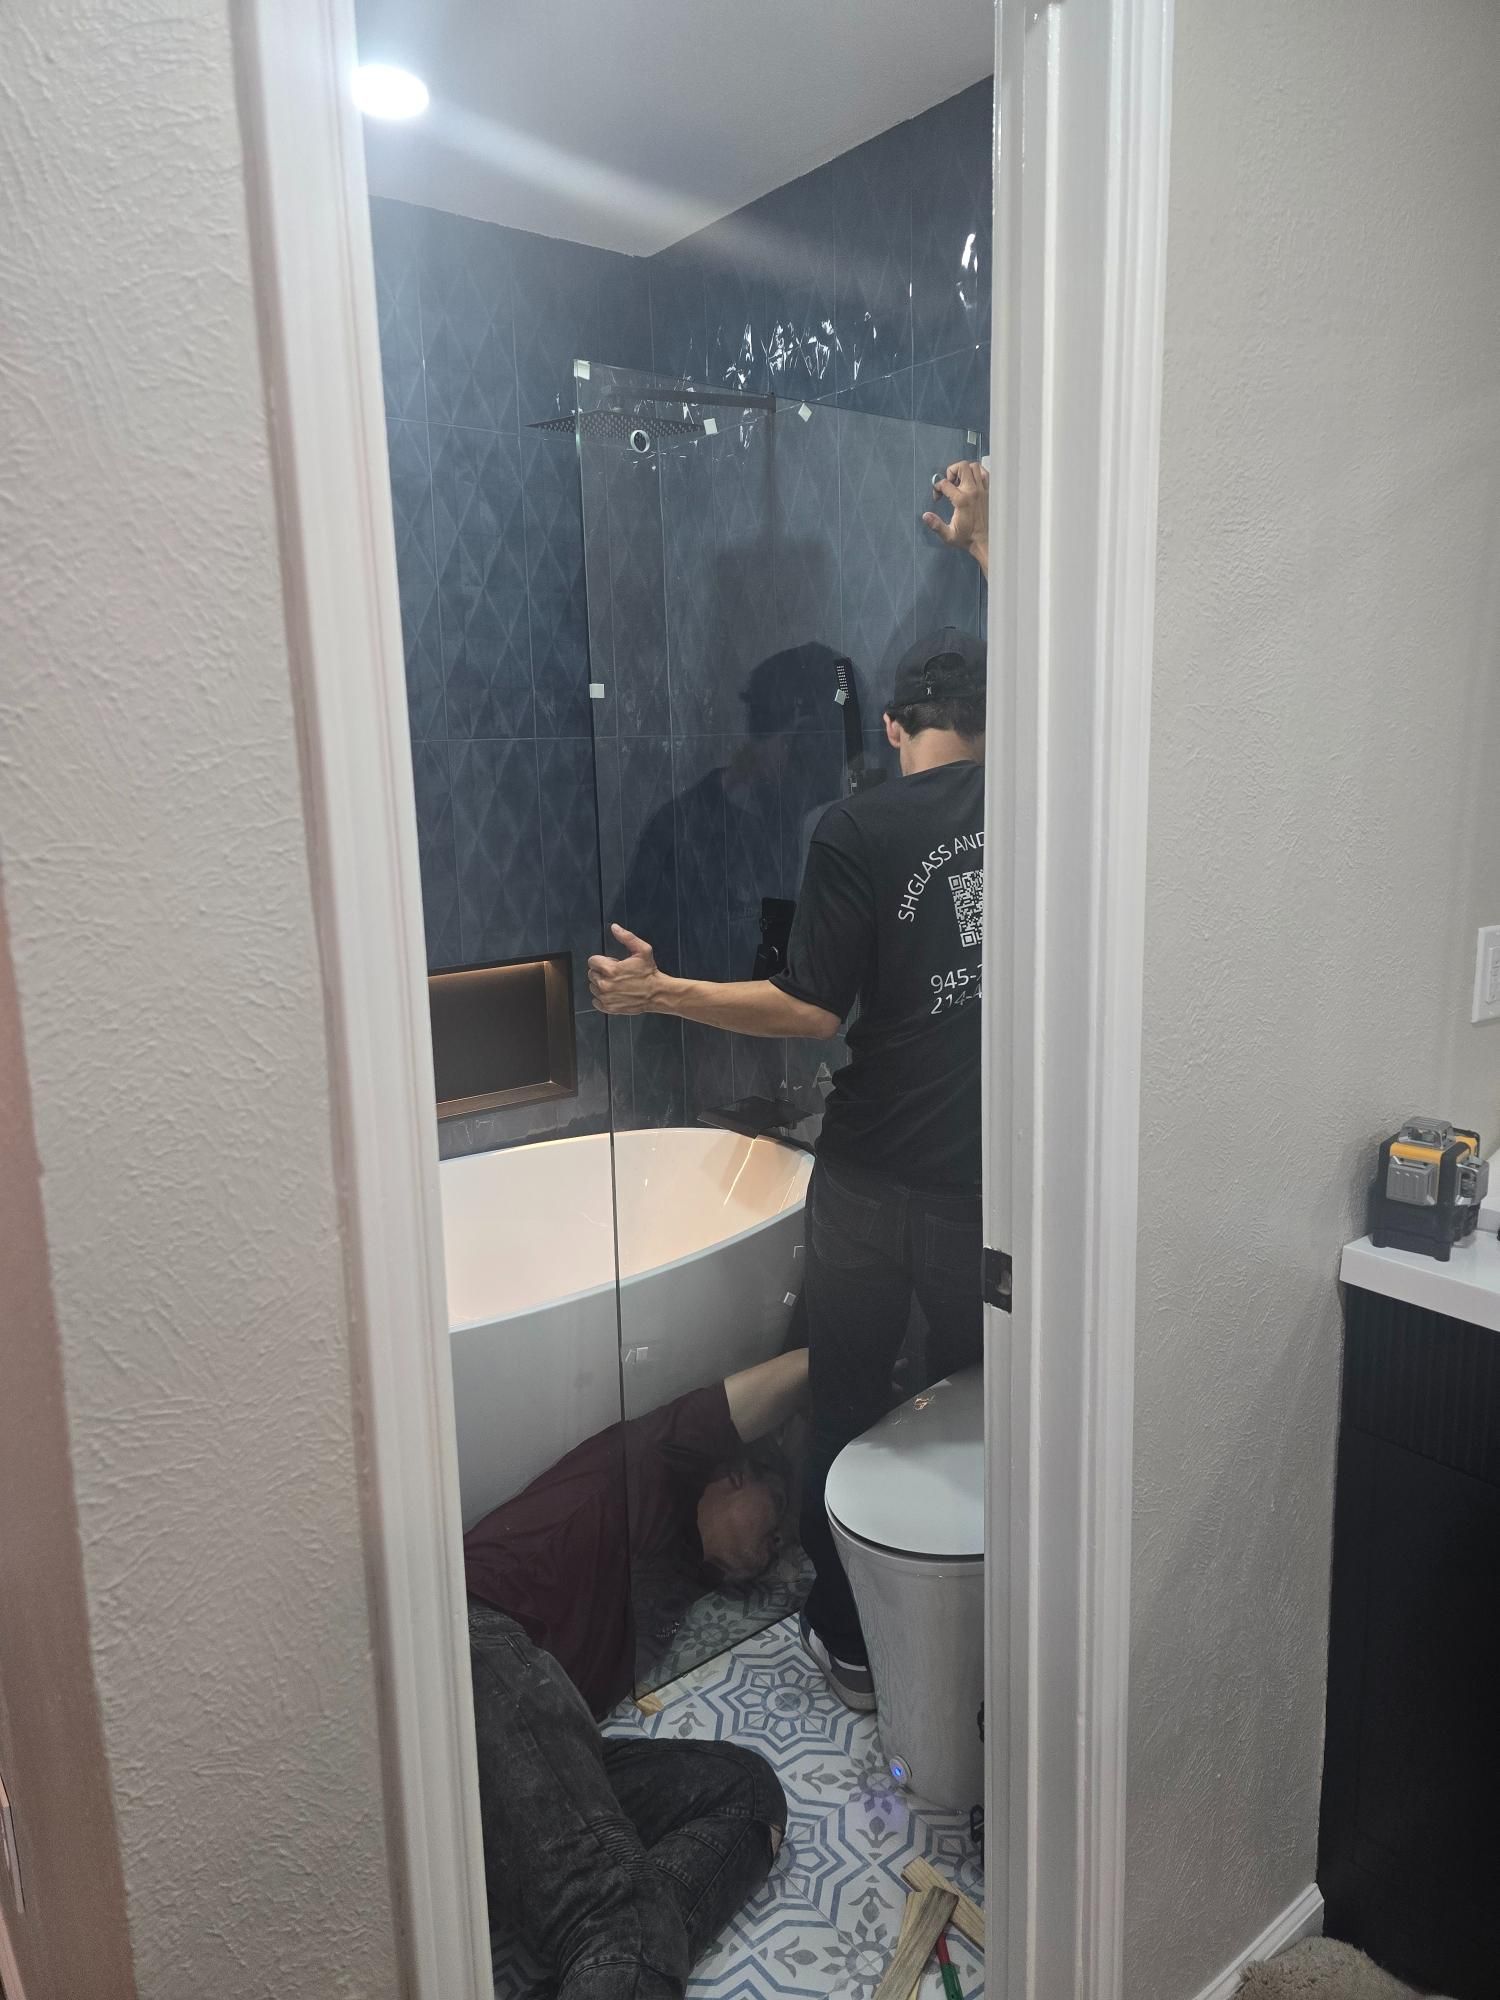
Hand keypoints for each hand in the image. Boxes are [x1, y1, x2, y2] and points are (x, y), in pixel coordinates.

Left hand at [588, 925, 661, 1014]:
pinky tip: (614, 994)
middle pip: (591, 974)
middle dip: (601, 972)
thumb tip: (614, 927)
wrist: (657, 993)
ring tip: (616, 984)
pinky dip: (602, 998)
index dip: (602, 960)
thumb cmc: (649, 972)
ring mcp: (606, 998)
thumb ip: (627, 937)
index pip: (592, 961)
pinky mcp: (608, 1008)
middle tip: (616, 973)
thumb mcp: (642, 950)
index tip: (612, 963)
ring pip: (593, 988)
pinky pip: (596, 1001)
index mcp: (610, 969)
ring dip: (601, 984)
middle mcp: (605, 984)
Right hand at [923, 459, 988, 576]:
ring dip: (965, 470)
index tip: (938, 496)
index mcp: (962, 501)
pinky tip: (972, 481)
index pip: (945, 484)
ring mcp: (983, 490)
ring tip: (960, 480)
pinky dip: (978, 472)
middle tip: (949, 482)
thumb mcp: (948, 535)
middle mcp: (973, 492)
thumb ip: (936, 525)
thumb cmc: (969, 538)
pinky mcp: (990, 492)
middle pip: (961, 467)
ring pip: (974, 466)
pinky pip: (985, 474)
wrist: (986, 541)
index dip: (937, 488)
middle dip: (951, 471)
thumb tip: (926, 516)